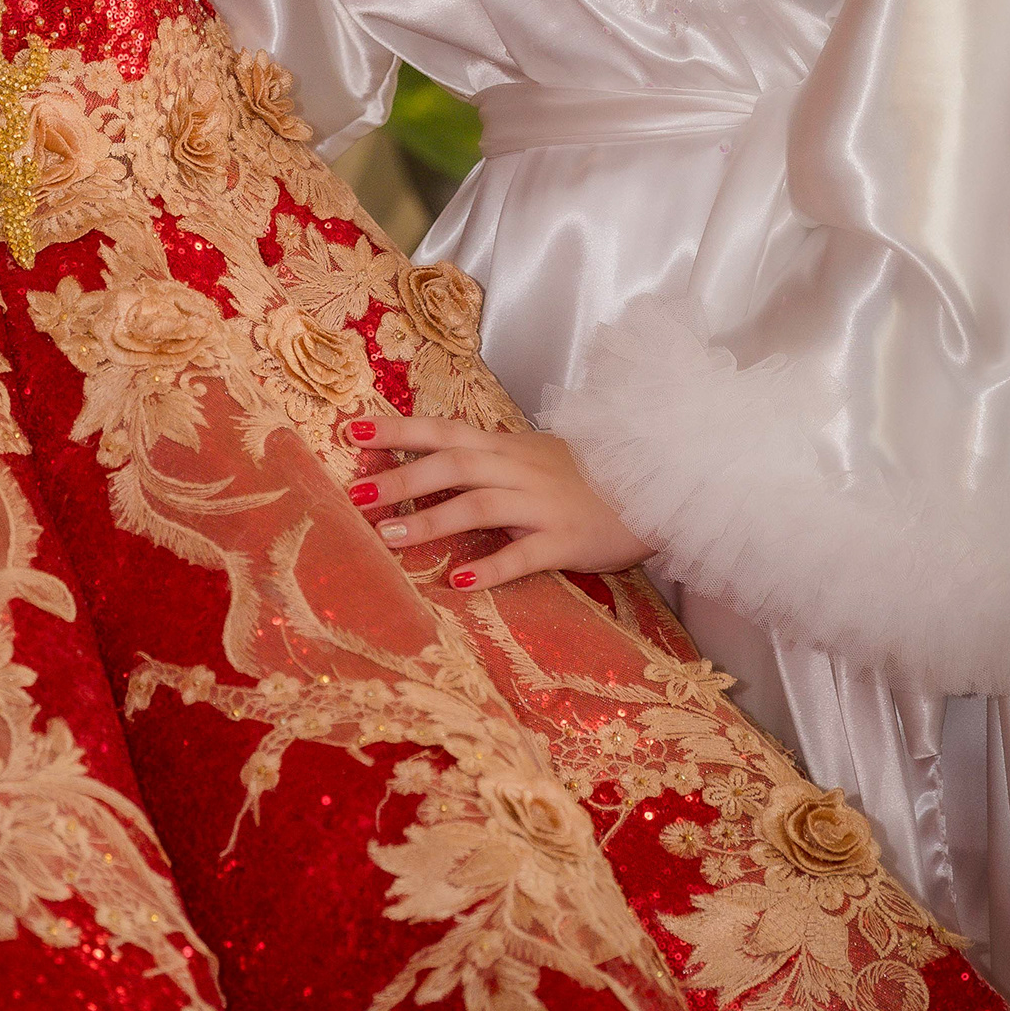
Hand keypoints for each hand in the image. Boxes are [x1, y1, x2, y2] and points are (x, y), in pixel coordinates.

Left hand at [346, 412, 647, 592]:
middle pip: (453, 465)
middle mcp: (520, 468)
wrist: (656, 485)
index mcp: (508, 447)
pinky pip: (524, 554)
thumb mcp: (534, 456)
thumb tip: (432, 462)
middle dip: (402, 478)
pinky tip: (457, 580)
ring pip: (480, 505)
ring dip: (432, 520)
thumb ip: (489, 458)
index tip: (353, 432)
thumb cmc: (588, 475)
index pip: (445, 430)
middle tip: (357, 493)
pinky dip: (489, 567)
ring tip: (390, 538)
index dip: (399, 430)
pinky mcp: (567, 540)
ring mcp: (544, 504)